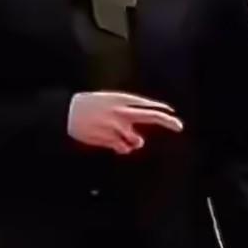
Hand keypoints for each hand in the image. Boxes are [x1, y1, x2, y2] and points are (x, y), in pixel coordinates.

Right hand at [68, 91, 182, 153]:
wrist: (67, 113)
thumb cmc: (87, 107)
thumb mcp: (107, 101)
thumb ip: (125, 112)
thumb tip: (139, 135)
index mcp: (120, 99)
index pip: (146, 104)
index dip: (160, 109)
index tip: (171, 112)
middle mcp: (122, 112)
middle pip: (150, 116)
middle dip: (167, 121)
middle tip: (179, 126)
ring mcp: (117, 126)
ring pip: (136, 140)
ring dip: (132, 142)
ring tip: (117, 136)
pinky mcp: (111, 139)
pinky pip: (124, 148)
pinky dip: (121, 148)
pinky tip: (111, 142)